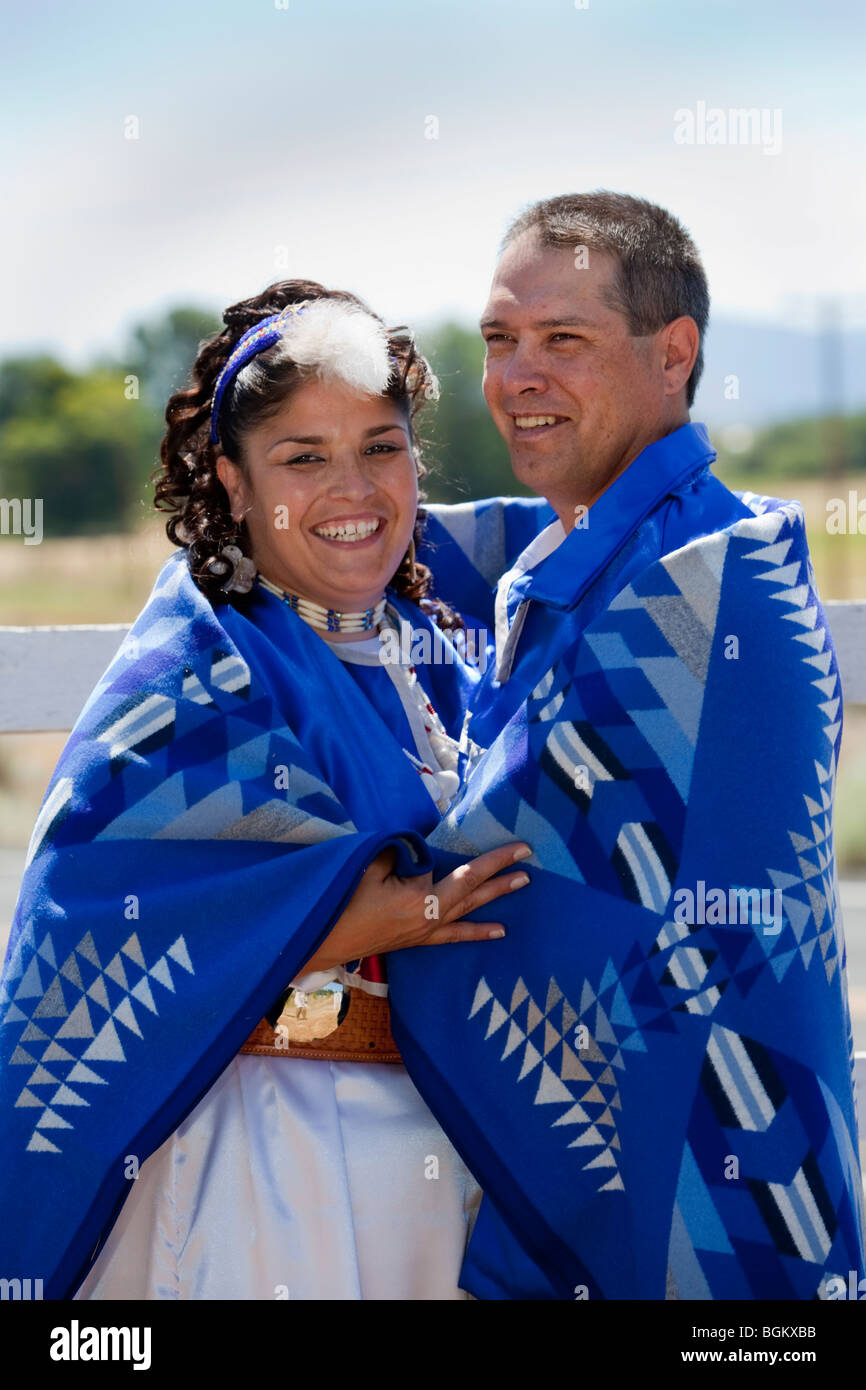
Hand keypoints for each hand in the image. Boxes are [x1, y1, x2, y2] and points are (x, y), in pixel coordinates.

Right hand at [298, 842, 531, 972]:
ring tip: (523, 884)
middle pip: (473, 892)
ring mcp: (425, 932)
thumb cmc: (341, 902)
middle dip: (502, 875)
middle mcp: (429, 918)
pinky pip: (454, 935)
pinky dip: (477, 930)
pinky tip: (499, 931)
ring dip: (496, 898)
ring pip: (468, 911)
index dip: (494, 860)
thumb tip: (421, 847)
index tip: (520, 847)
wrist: (322, 942)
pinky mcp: (418, 940)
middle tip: (530, 862)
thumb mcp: (368, 867)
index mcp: (420, 899)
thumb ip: (400, 854)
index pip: (465, 874)